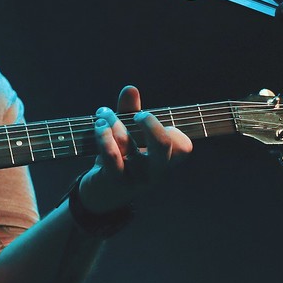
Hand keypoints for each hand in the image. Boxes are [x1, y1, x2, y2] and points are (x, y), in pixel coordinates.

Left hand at [81, 85, 191, 211]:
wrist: (100, 193)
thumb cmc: (120, 159)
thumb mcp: (127, 134)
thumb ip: (130, 111)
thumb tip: (131, 89)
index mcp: (165, 160)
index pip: (183, 147)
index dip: (173, 131)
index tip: (150, 121)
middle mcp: (155, 170)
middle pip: (164, 145)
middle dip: (149, 123)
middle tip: (138, 115)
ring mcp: (136, 178)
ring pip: (128, 144)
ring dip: (114, 123)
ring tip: (103, 114)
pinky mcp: (115, 181)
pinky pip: (112, 157)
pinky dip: (104, 138)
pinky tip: (99, 126)